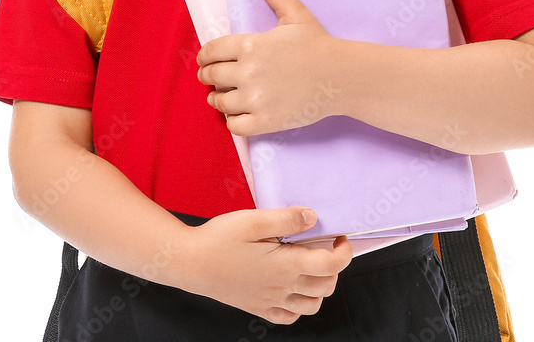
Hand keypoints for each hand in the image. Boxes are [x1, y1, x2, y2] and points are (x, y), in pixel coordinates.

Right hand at [180, 206, 352, 323]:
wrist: (189, 263)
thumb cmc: (219, 239)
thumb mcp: (254, 220)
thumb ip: (287, 218)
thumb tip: (314, 218)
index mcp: (284, 265)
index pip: (331, 265)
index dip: (344, 251)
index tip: (339, 235)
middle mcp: (282, 288)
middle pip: (326, 286)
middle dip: (334, 266)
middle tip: (325, 245)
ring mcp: (270, 301)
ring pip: (312, 305)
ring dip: (320, 287)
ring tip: (310, 264)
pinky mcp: (257, 307)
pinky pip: (288, 316)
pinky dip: (299, 305)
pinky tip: (291, 287)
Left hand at [196, 0, 341, 135]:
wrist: (342, 76)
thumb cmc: (317, 44)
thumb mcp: (295, 13)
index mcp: (251, 45)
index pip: (211, 51)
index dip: (205, 56)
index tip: (205, 60)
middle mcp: (249, 72)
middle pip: (212, 75)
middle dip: (208, 75)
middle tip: (211, 76)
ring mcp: (257, 98)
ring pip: (220, 101)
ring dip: (218, 98)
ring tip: (222, 95)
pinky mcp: (267, 121)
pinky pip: (234, 125)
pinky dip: (232, 120)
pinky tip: (238, 112)